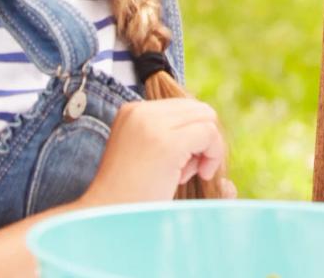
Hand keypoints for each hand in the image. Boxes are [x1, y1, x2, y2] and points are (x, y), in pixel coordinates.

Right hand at [79, 98, 227, 205]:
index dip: (192, 134)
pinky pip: (209, 133)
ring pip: (207, 118)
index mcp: (133, 110)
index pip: (184, 107)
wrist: (109, 217)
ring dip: (208, 148)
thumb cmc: (130, 193)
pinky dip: (214, 154)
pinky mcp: (169, 144)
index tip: (181, 163)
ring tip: (185, 174)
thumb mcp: (143, 151)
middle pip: (198, 109)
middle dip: (203, 139)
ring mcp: (153, 125)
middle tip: (187, 169)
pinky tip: (199, 175)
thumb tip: (206, 121)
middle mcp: (141, 111)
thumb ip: (166, 131)